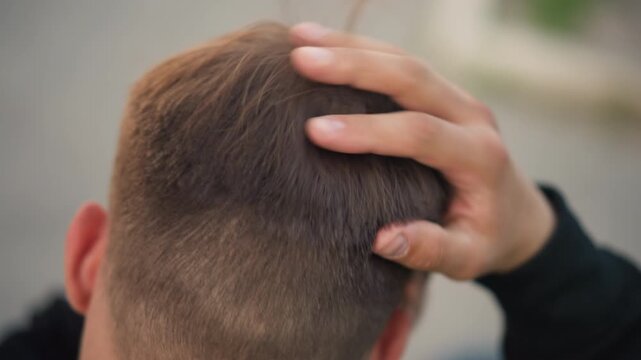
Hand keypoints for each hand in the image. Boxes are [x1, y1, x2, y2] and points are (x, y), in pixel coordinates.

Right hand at [289, 23, 555, 279]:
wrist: (518, 213)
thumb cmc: (487, 237)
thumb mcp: (468, 257)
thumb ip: (429, 249)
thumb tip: (381, 238)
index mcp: (479, 157)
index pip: (420, 134)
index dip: (368, 131)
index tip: (315, 132)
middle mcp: (471, 116)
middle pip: (412, 78)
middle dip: (354, 66)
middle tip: (300, 62)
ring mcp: (457, 98)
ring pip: (403, 60)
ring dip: (351, 47)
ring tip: (299, 39)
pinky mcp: (443, 93)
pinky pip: (401, 62)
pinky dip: (362, 50)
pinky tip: (325, 44)